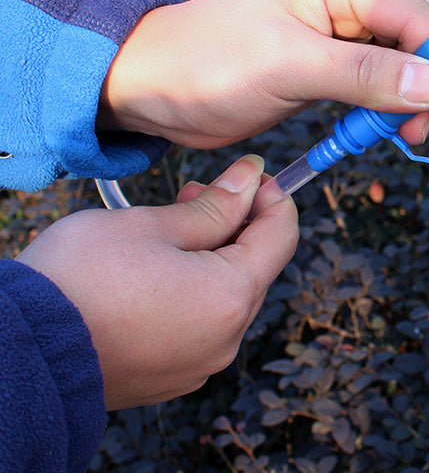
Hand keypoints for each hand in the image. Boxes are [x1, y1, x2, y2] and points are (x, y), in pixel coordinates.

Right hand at [16, 155, 297, 409]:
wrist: (21, 354)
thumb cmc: (82, 279)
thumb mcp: (153, 225)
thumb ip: (214, 205)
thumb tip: (252, 179)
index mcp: (230, 296)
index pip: (281, 235)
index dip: (272, 197)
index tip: (250, 173)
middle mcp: (226, 338)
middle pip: (257, 265)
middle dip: (237, 222)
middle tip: (195, 193)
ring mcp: (200, 363)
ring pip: (229, 294)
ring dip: (214, 255)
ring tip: (171, 227)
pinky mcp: (174, 375)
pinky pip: (203, 323)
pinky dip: (195, 290)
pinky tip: (159, 271)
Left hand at [98, 0, 428, 147]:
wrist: (153, 86)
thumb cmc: (207, 64)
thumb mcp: (290, 66)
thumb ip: (367, 74)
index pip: (409, 11)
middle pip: (412, 29)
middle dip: (425, 78)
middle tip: (423, 128)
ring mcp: (331, 22)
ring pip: (397, 55)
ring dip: (406, 94)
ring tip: (401, 135)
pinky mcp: (324, 54)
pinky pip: (372, 74)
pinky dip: (381, 102)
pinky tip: (376, 126)